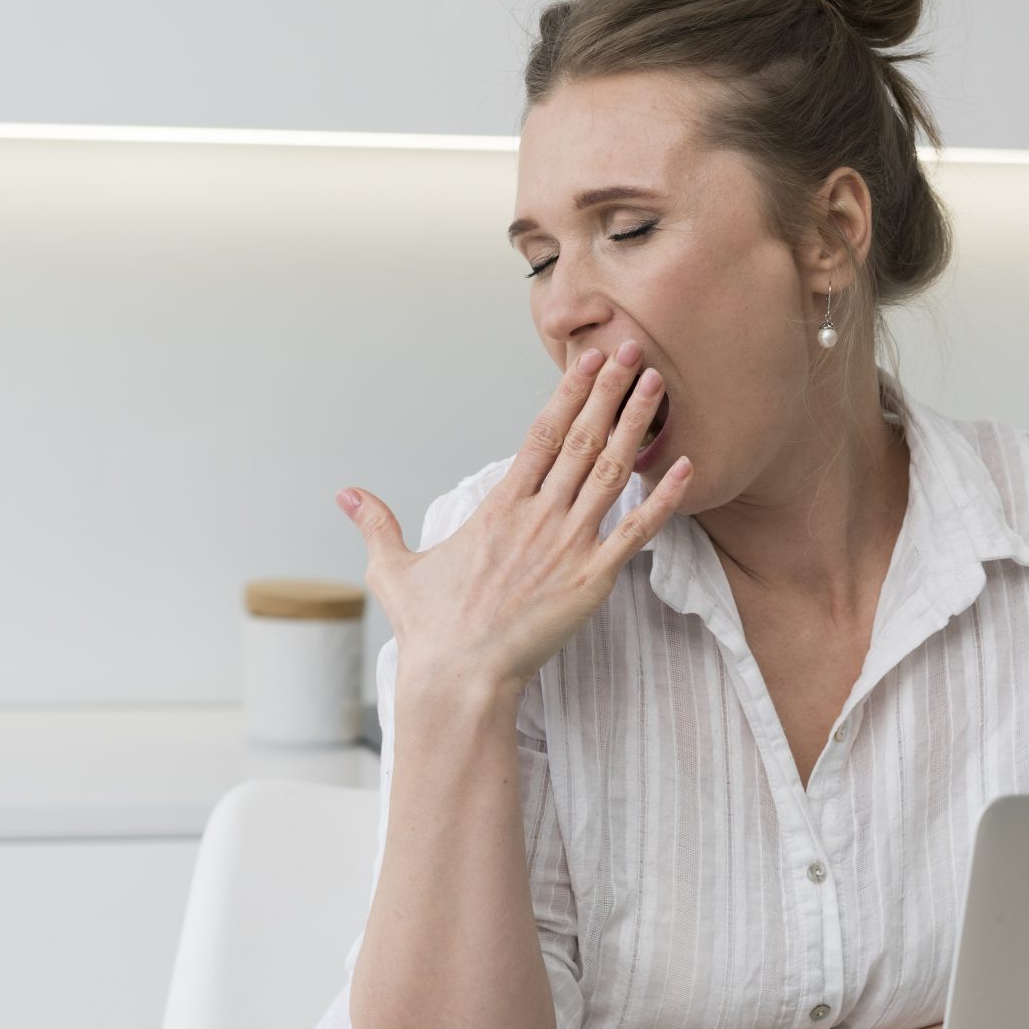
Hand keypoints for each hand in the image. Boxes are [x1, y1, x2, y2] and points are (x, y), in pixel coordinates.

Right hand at [335, 341, 694, 695]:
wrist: (459, 679)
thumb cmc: (429, 630)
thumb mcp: (393, 570)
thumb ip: (376, 524)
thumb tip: (345, 494)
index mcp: (499, 507)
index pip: (541, 433)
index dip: (568, 391)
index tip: (590, 359)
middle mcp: (537, 517)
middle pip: (581, 439)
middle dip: (610, 391)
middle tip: (635, 349)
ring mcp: (568, 547)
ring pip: (610, 472)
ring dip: (636, 425)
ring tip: (658, 385)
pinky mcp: (592, 581)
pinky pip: (636, 532)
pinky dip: (663, 499)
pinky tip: (683, 466)